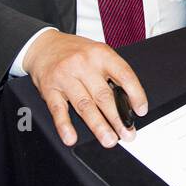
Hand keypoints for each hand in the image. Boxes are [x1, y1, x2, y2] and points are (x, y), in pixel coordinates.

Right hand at [23, 30, 146, 148]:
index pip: (124, 75)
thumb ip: (112, 73)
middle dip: (118, 119)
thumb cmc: (76, 52)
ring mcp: (65, 77)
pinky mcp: (49, 89)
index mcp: (101, 54)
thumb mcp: (98, 53)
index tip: (141, 111)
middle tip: (128, 134)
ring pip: (85, 105)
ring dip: (98, 126)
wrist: (44, 45)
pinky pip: (58, 110)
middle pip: (104, 96)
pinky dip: (65, 126)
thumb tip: (128, 103)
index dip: (136, 94)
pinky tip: (71, 137)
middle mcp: (84, 64)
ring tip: (109, 140)